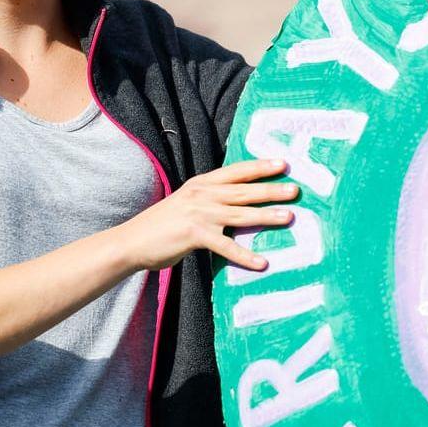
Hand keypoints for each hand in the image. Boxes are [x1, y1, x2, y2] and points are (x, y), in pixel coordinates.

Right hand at [117, 158, 298, 272]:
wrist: (131, 241)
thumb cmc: (162, 225)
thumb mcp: (187, 202)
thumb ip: (210, 199)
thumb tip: (236, 202)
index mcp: (201, 184)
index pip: (236, 171)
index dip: (260, 166)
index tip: (283, 163)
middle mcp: (202, 194)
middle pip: (243, 190)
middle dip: (271, 188)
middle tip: (296, 189)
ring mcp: (198, 214)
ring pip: (240, 214)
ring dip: (266, 215)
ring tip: (289, 216)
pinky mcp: (194, 235)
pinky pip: (225, 247)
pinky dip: (245, 256)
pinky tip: (262, 263)